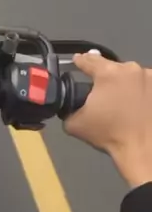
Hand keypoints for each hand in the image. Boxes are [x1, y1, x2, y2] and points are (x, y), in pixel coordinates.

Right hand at [64, 52, 151, 187]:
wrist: (144, 150)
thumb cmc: (111, 136)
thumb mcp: (76, 125)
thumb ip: (67, 110)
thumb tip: (68, 106)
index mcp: (108, 73)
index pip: (89, 60)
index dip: (80, 61)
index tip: (77, 60)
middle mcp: (131, 70)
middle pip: (112, 68)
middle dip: (106, 79)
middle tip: (103, 96)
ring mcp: (150, 78)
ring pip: (131, 76)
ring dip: (125, 85)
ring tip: (122, 104)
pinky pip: (146, 85)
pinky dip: (141, 92)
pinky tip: (137, 107)